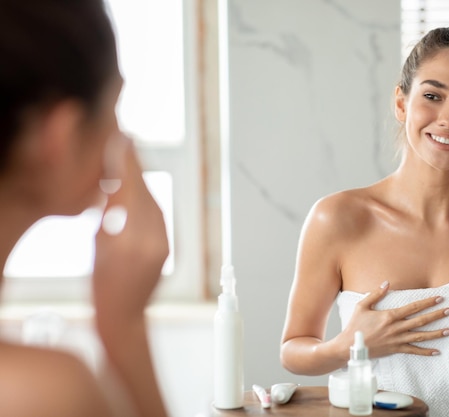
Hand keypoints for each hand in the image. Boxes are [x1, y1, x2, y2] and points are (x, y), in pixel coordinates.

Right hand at [92, 135, 168, 322]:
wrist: (125, 316)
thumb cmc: (102, 287)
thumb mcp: (97, 247)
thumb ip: (107, 216)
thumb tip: (113, 188)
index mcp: (128, 240)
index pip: (128, 189)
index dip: (126, 161)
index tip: (122, 138)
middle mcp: (151, 240)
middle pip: (144, 191)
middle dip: (134, 165)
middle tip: (125, 140)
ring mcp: (163, 243)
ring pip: (152, 201)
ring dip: (140, 180)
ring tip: (129, 160)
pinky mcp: (168, 247)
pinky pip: (158, 215)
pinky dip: (146, 199)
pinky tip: (137, 189)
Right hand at [340, 281, 448, 357]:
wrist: (350, 346)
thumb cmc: (355, 325)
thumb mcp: (362, 305)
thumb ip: (376, 293)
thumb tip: (387, 282)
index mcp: (390, 316)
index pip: (413, 307)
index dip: (427, 302)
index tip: (439, 298)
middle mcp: (396, 328)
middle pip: (421, 321)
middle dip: (437, 315)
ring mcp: (397, 340)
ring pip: (421, 336)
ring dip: (436, 333)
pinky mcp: (396, 350)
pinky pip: (414, 351)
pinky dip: (426, 352)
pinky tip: (437, 351)